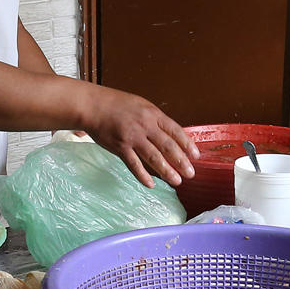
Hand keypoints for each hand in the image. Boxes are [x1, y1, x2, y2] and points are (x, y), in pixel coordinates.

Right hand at [80, 86, 197, 188]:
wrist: (93, 105)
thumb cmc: (116, 104)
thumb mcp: (141, 106)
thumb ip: (155, 120)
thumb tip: (171, 135)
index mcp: (153, 114)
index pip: (175, 130)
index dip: (187, 144)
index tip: (196, 156)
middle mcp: (145, 125)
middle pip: (168, 146)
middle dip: (181, 161)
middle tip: (190, 174)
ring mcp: (132, 137)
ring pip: (154, 157)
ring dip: (167, 171)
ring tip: (176, 181)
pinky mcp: (120, 147)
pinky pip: (133, 164)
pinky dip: (142, 175)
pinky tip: (151, 184)